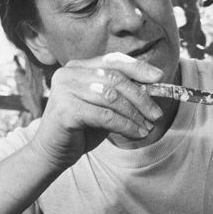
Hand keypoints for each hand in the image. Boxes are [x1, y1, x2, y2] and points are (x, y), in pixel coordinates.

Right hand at [28, 52, 164, 167]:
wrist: (52, 153)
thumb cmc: (81, 128)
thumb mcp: (103, 106)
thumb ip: (120, 94)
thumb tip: (153, 87)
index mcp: (78, 67)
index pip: (112, 60)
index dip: (138, 67)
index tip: (159, 77)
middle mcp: (68, 73)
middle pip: (115, 79)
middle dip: (141, 97)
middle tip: (157, 114)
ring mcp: (65, 90)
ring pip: (111, 98)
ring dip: (135, 114)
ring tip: (147, 127)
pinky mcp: (65, 110)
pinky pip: (105, 116)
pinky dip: (125, 125)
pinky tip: (136, 133)